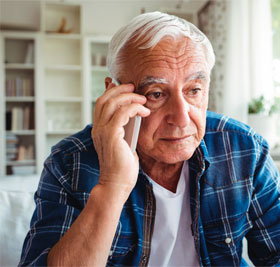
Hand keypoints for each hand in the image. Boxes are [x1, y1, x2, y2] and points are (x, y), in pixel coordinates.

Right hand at [92, 78, 149, 198]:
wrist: (117, 184)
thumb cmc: (122, 167)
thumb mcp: (125, 143)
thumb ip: (126, 129)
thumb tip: (133, 116)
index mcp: (99, 129)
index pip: (101, 103)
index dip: (111, 91)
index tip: (125, 86)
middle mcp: (97, 128)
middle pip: (104, 99)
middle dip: (120, 89)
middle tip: (135, 87)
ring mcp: (102, 131)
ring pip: (112, 103)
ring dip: (129, 97)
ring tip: (143, 99)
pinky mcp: (111, 135)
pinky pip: (121, 113)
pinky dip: (133, 108)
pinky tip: (144, 111)